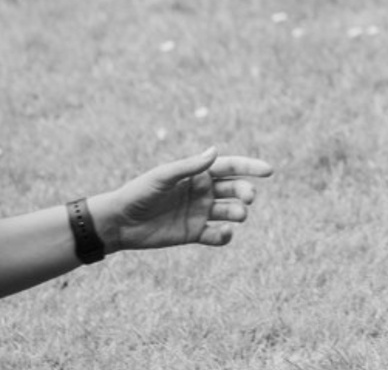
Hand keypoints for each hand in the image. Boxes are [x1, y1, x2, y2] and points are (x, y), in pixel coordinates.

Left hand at [97, 148, 272, 251]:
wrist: (119, 222)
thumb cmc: (140, 193)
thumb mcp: (164, 176)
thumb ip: (190, 166)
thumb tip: (215, 151)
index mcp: (199, 173)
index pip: (230, 167)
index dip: (250, 167)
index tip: (268, 171)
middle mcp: (204, 191)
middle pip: (234, 189)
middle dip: (245, 191)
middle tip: (249, 198)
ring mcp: (200, 212)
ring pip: (229, 211)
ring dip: (238, 213)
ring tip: (239, 215)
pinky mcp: (194, 233)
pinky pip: (216, 235)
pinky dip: (224, 236)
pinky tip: (225, 234)